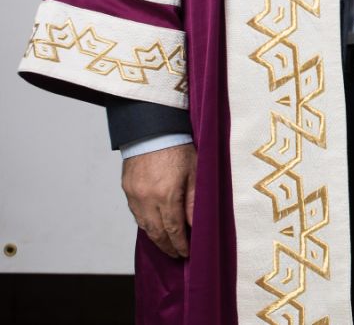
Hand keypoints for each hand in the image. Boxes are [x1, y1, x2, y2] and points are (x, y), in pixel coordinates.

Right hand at [122, 143, 196, 257]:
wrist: (152, 130)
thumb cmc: (179, 148)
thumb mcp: (195, 173)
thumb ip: (195, 201)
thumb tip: (196, 226)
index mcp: (166, 195)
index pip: (173, 230)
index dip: (180, 244)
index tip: (187, 254)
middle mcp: (146, 199)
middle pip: (156, 232)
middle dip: (168, 246)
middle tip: (177, 255)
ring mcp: (134, 195)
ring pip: (144, 226)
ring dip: (156, 238)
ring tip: (167, 245)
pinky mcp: (126, 190)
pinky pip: (136, 214)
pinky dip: (146, 224)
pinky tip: (155, 227)